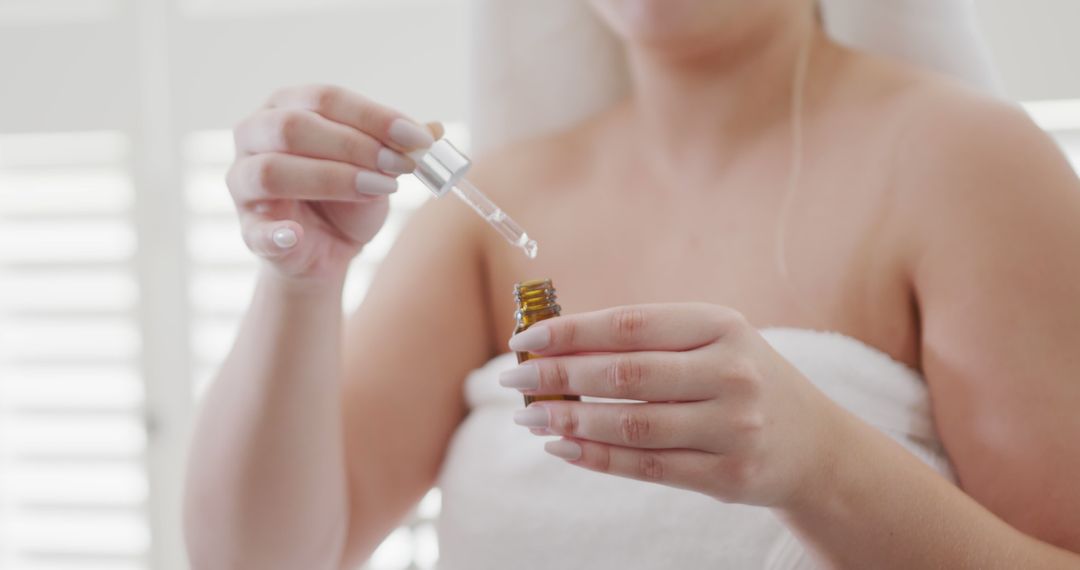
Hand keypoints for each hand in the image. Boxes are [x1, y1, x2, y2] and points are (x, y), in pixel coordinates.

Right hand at [228, 84, 441, 281]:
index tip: (417, 137)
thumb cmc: (350, 194)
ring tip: (379, 189)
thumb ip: (400, 146)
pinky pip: (256, 230)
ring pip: (273, 171)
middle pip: (294, 127)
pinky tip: (296, 234)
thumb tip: (434, 129)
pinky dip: (276, 233)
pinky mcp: (248, 228)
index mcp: (286, 106)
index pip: (326, 98)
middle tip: (400, 165)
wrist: (329, 247)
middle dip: (354, 146)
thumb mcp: (380, 165)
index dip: (374, 117)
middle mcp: (255, 135)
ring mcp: (242, 181)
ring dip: (331, 179)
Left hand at [500, 304, 845, 507]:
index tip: (524, 338)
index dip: (569, 331)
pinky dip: (596, 457)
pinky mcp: (728, 475)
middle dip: (557, 377)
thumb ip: (645, 342)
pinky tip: (562, 446)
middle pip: (624, 375)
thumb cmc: (743, 380)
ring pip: (630, 425)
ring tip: (530, 418)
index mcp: (722, 326)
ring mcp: (734, 427)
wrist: (817, 445)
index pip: (628, 325)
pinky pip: (646, 467)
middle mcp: (732, 373)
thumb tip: (556, 346)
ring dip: (569, 420)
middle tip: (513, 380)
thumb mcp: (712, 343)